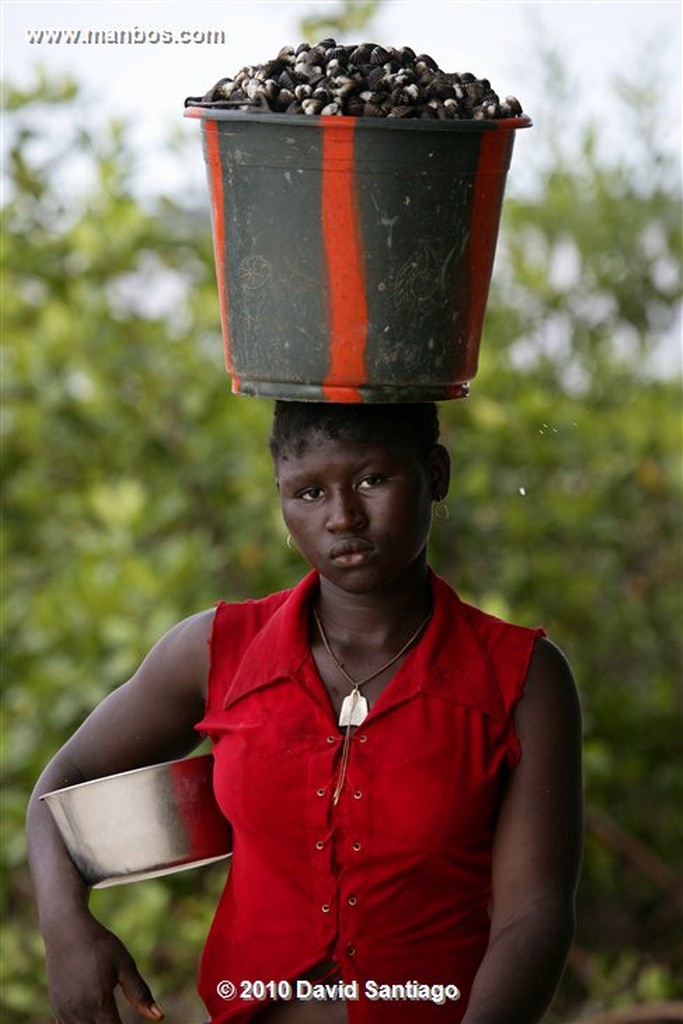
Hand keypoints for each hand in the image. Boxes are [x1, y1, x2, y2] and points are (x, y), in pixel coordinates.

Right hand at [44, 911, 162, 1023]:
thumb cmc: (99, 945)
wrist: (66, 930)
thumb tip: (159, 1017)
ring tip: (107, 1017)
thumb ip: (140, 993)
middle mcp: (79, 1012)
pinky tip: (92, 1018)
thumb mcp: (124, 964)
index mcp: (99, 1002)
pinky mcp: (56, 1008)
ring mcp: (64, 1012)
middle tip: (118, 1019)